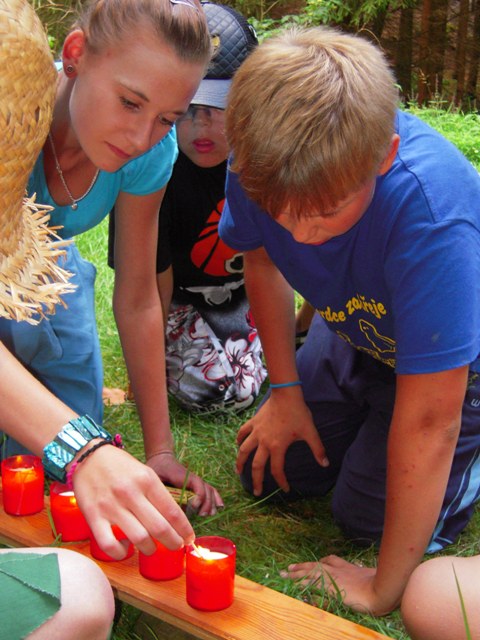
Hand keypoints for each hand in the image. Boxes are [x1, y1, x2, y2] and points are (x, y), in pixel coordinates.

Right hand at [72, 445, 193, 558]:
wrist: (88, 457)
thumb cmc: (120, 466)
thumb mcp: (144, 471)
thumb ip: (156, 494)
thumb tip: (173, 521)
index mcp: (147, 480)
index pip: (172, 511)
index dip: (184, 529)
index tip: (189, 538)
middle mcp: (130, 493)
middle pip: (160, 528)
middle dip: (173, 543)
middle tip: (176, 547)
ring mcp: (111, 506)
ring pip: (139, 539)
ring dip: (150, 549)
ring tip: (151, 548)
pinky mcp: (93, 516)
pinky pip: (110, 545)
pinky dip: (121, 553)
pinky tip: (126, 549)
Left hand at [147, 451, 223, 515]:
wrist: (161, 459)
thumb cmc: (158, 469)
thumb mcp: (157, 479)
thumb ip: (164, 491)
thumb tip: (174, 507)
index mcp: (184, 476)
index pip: (197, 485)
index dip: (198, 497)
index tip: (194, 507)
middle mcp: (193, 479)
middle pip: (206, 490)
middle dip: (206, 504)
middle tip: (202, 515)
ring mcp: (196, 482)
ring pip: (210, 491)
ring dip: (212, 503)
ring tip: (210, 514)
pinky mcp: (197, 485)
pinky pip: (210, 490)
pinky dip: (216, 497)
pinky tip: (220, 506)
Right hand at [236, 389, 328, 495]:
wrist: (286, 394)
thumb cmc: (298, 413)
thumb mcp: (310, 432)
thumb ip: (318, 449)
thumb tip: (326, 464)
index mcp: (277, 447)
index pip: (277, 470)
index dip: (281, 482)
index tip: (285, 489)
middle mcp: (264, 442)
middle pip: (256, 465)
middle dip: (256, 481)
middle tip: (256, 492)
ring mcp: (257, 432)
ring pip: (244, 450)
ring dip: (240, 462)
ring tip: (238, 471)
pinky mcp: (253, 422)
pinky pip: (243, 433)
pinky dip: (239, 440)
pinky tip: (238, 444)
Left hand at [281, 555, 394, 615]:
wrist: (380, 588)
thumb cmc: (378, 584)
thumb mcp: (368, 578)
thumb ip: (361, 577)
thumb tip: (360, 583)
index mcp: (344, 567)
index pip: (326, 561)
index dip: (316, 563)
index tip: (308, 564)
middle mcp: (335, 570)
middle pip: (313, 566)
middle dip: (300, 567)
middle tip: (288, 568)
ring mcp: (331, 577)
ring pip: (308, 574)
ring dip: (295, 575)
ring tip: (284, 575)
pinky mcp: (328, 587)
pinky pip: (310, 585)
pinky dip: (301, 585)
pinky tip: (293, 588)